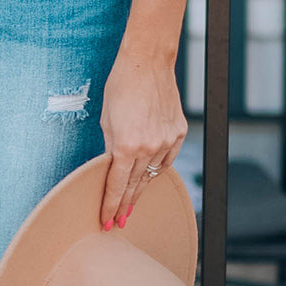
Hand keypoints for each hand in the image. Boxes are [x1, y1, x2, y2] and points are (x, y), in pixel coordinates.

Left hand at [99, 47, 186, 229]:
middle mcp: (149, 147)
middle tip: (117, 222)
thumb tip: (110, 168)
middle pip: (135, 185)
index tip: (107, 222)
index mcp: (126, 145)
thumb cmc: (120, 87)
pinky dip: (157, 168)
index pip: (117, 185)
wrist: (147, 63)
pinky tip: (148, 178)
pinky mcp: (179, 132)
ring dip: (141, 189)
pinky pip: (167, 158)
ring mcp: (167, 140)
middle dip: (125, 205)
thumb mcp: (106, 120)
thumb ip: (109, 147)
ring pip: (152, 174)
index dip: (111, 205)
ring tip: (131, 205)